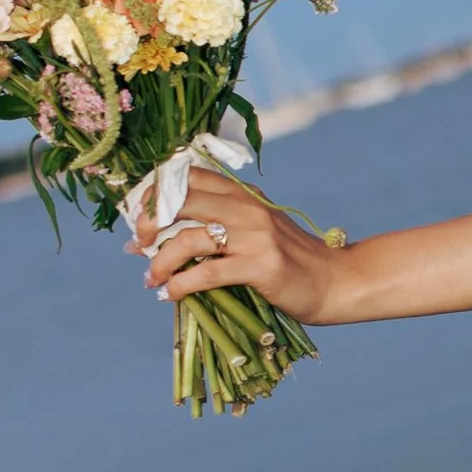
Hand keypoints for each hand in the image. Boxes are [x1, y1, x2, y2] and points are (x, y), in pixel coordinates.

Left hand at [134, 166, 343, 323]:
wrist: (334, 283)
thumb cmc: (288, 262)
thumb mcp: (254, 231)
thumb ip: (214, 227)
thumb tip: (153, 239)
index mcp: (244, 193)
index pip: (188, 177)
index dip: (154, 192)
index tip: (137, 215)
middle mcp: (248, 207)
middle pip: (181, 200)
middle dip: (149, 222)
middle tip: (138, 244)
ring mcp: (255, 235)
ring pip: (188, 239)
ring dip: (161, 262)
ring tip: (152, 279)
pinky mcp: (261, 266)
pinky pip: (206, 273)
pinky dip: (180, 285)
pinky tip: (170, 294)